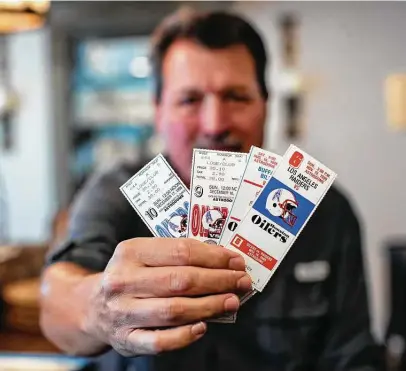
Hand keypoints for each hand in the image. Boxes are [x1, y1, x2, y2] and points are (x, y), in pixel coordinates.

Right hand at [83, 238, 250, 356]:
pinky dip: (185, 336)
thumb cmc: (130, 275)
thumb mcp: (144, 254)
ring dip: (210, 306)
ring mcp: (122, 312)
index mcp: (131, 251)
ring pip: (174, 310)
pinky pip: (159, 341)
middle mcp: (123, 280)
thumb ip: (176, 254)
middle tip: (241, 281)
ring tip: (232, 301)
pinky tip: (203, 327)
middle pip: (180, 280)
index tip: (235, 261)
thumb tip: (221, 260)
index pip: (181, 251)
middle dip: (218, 281)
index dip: (214, 257)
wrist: (92, 306)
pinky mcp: (125, 339)